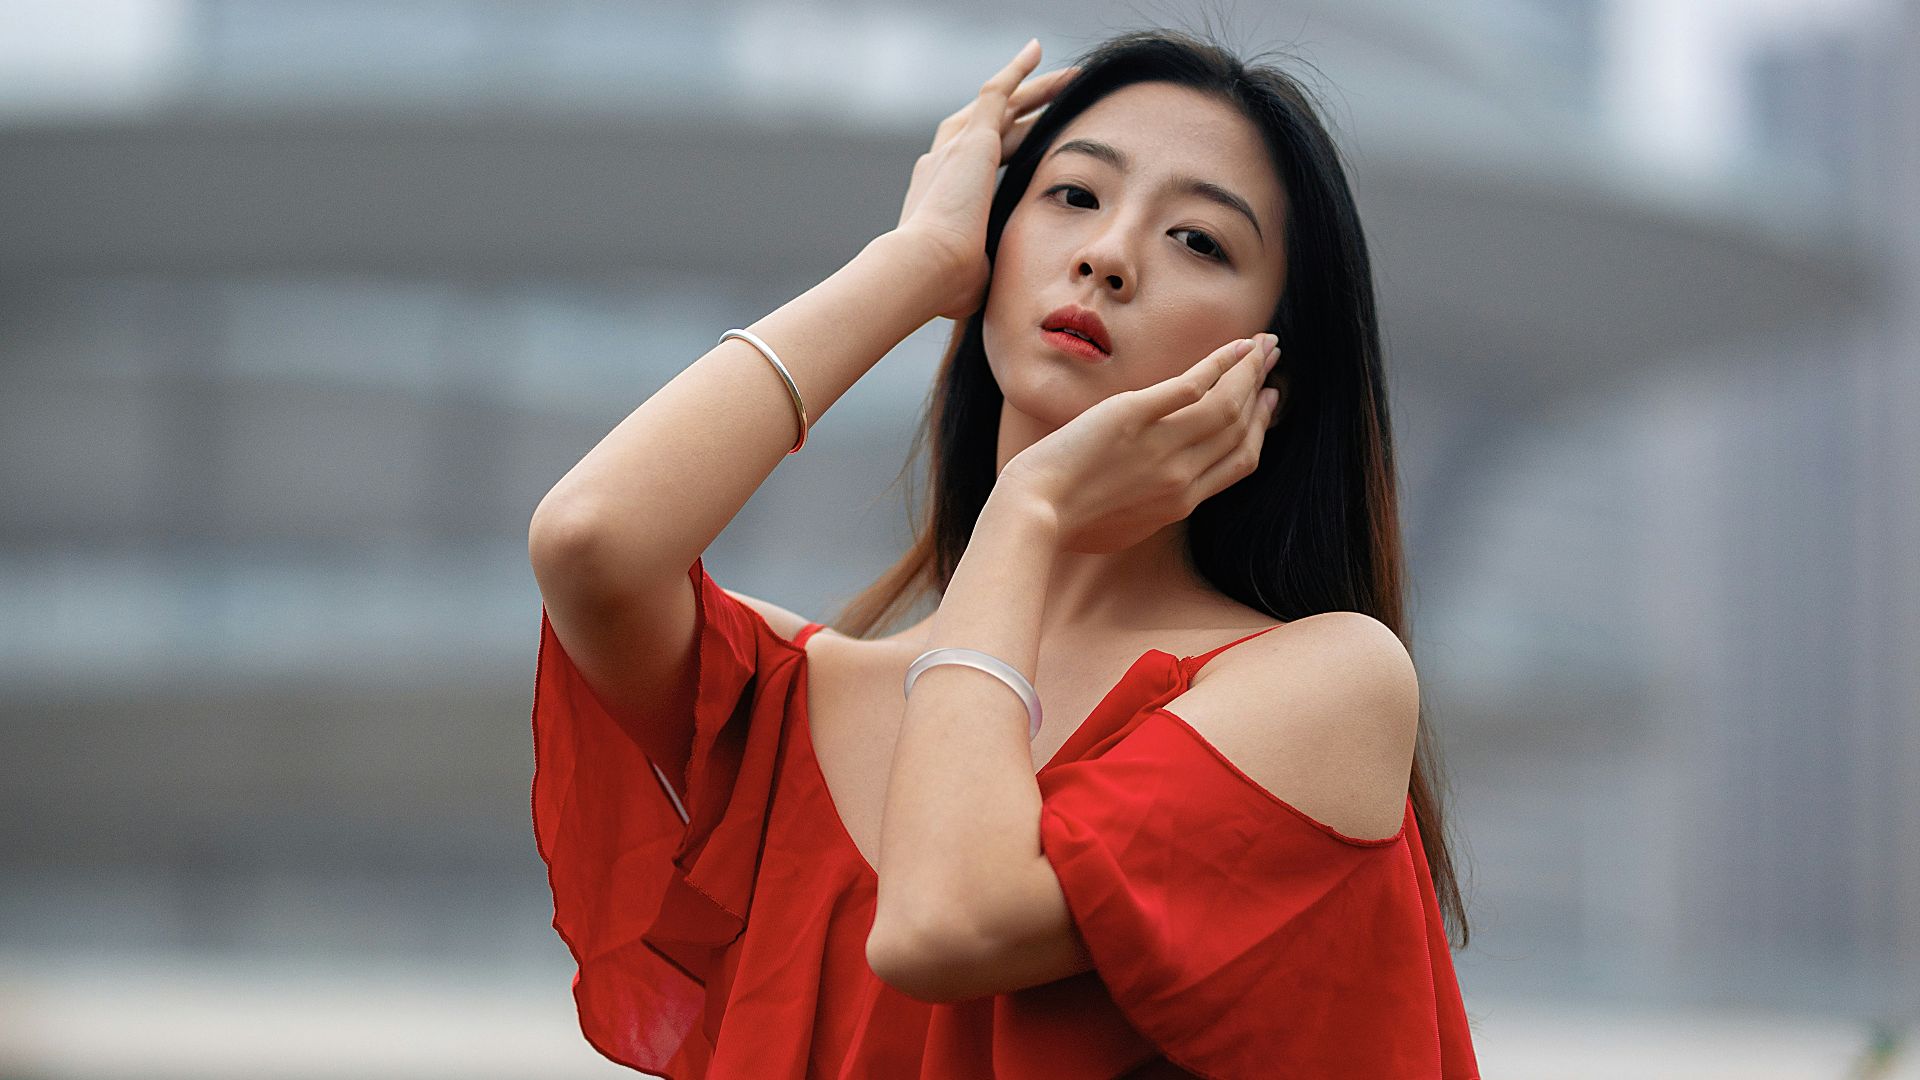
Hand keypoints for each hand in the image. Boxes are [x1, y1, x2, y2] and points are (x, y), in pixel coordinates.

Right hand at [892, 38, 1080, 321]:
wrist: (924, 268)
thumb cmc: (945, 286)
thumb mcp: (973, 277)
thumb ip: (988, 272)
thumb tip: (1002, 292)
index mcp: (941, 196)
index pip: (977, 163)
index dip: (1003, 149)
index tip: (1024, 144)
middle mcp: (943, 164)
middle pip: (988, 127)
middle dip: (1021, 113)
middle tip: (1049, 102)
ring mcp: (955, 148)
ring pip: (999, 106)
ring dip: (1031, 90)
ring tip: (1063, 78)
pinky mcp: (970, 138)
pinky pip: (996, 93)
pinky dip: (1016, 71)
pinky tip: (1037, 51)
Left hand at [998, 333, 1284, 553]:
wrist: (1033, 514)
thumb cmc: (1067, 524)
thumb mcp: (1126, 526)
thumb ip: (1155, 506)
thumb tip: (1164, 490)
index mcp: (1182, 502)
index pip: (1240, 460)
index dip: (1260, 427)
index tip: (1268, 402)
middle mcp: (1181, 475)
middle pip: (1239, 427)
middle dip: (1261, 389)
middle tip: (1271, 359)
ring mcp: (1159, 445)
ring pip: (1225, 404)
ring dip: (1249, 369)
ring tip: (1262, 343)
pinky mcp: (1132, 416)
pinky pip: (1190, 387)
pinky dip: (1220, 364)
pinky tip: (1236, 345)